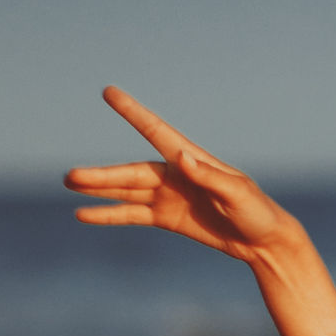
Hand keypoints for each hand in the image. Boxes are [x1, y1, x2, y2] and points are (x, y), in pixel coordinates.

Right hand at [67, 88, 313, 268]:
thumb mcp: (238, 195)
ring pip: (126, 191)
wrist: (265, 243)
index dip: (132, 113)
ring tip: (69, 183)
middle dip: (102, 176)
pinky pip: (132, 214)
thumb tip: (182, 158)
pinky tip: (83, 214)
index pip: (156, 131)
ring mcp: (169, 195)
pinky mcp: (167, 218)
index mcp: (193, 160)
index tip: (109, 92)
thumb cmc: (257, 212)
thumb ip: (210, 178)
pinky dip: (109, 214)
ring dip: (99, 189)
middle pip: (132, 172)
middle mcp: (175, 173)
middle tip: (70, 176)